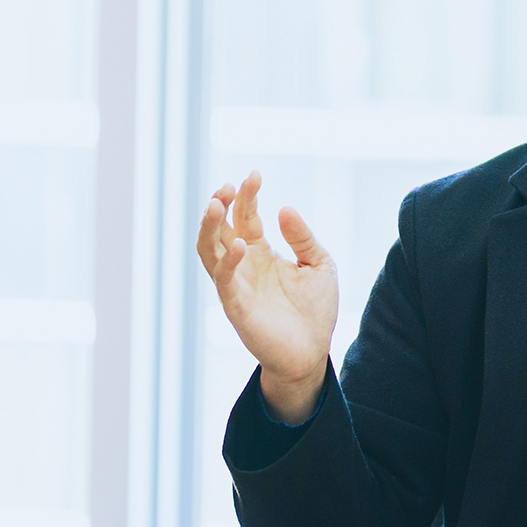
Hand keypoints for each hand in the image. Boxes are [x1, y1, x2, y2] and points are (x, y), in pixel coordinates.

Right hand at [196, 170, 337, 422]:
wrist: (312, 352)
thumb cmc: (315, 309)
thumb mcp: (318, 263)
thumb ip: (302, 237)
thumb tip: (283, 208)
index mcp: (261, 252)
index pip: (246, 216)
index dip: (247, 195)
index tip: (255, 174)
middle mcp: (243, 265)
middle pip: (220, 228)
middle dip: (220, 205)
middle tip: (227, 186)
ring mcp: (236, 285)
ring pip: (208, 252)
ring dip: (210, 228)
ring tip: (218, 204)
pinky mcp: (236, 307)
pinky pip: (224, 281)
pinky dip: (228, 261)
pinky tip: (239, 244)